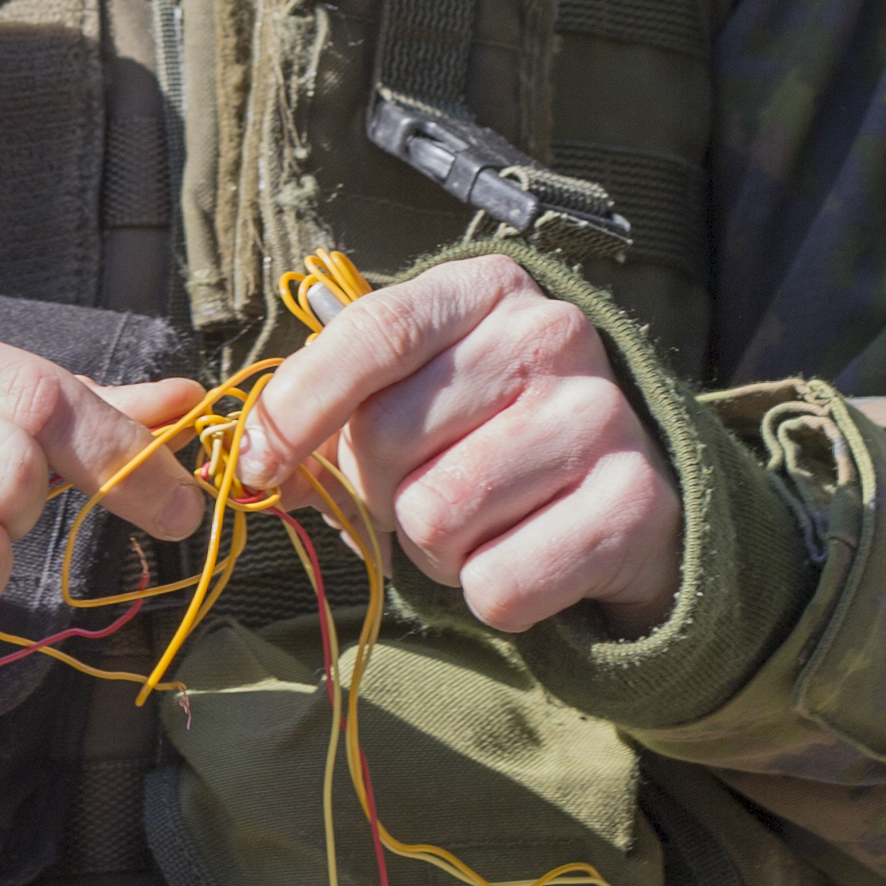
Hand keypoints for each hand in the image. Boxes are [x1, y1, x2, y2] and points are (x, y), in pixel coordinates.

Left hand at [235, 251, 677, 637]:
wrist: (627, 498)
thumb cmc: (491, 438)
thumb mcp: (414, 398)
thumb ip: (329, 417)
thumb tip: (251, 463)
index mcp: (486, 290)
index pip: (371, 334)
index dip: (297, 406)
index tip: (255, 464)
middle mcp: (552, 334)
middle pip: (387, 440)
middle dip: (383, 494)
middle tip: (430, 493)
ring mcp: (601, 417)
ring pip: (437, 519)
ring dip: (438, 550)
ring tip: (485, 523)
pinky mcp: (634, 505)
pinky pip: (499, 585)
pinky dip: (494, 595)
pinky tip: (530, 556)